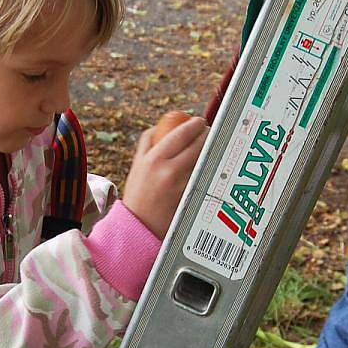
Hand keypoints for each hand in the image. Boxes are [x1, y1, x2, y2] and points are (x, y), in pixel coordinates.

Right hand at [122, 114, 207, 239]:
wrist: (140, 226)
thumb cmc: (138, 194)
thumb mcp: (137, 165)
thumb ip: (147, 143)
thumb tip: (161, 124)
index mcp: (153, 160)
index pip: (180, 134)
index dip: (194, 124)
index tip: (199, 121)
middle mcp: (169, 171)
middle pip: (198, 144)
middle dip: (207, 134)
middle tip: (208, 132)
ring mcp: (183, 186)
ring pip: (205, 159)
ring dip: (210, 150)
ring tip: (209, 148)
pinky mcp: (192, 197)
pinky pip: (204, 176)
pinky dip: (207, 168)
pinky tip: (206, 166)